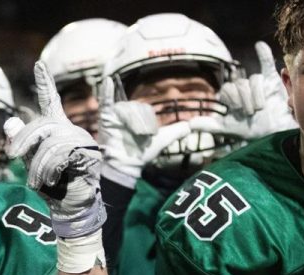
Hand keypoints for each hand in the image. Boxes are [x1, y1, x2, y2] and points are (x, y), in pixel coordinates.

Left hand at [3, 61, 103, 238]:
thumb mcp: (32, 163)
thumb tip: (10, 123)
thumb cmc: (52, 186)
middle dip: (24, 140)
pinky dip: (50, 169)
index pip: (50, 102)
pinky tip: (52, 180)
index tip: (39, 65)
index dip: (45, 83)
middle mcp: (71, 130)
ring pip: (51, 142)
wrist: (69, 208)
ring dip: (38, 164)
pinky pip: (62, 154)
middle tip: (13, 156)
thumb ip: (23, 143)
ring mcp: (82, 140)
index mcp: (57, 130)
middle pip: (42, 124)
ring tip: (35, 181)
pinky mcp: (88, 153)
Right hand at [98, 76, 217, 186]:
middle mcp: (128, 111)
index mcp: (140, 114)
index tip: (147, 136)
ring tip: (126, 132)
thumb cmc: (144, 152)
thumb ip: (179, 130)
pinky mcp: (106, 116)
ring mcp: (116, 113)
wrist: (126, 164)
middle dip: (139, 123)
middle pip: (136, 109)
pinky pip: (106, 100)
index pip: (146, 111)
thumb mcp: (164, 138)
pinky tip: (108, 81)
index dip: (148, 124)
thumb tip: (197, 125)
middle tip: (137, 136)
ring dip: (128, 122)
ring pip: (125, 109)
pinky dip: (106, 91)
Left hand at [199, 42, 295, 140]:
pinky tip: (259, 45)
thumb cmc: (250, 129)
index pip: (227, 88)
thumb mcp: (227, 129)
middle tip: (251, 113)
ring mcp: (257, 83)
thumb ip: (209, 125)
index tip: (238, 111)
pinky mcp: (271, 80)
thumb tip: (190, 124)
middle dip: (245, 101)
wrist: (272, 131)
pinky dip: (264, 54)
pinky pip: (267, 63)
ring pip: (254, 80)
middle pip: (240, 84)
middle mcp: (242, 87)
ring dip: (257, 96)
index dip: (233, 99)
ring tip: (261, 108)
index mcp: (231, 96)